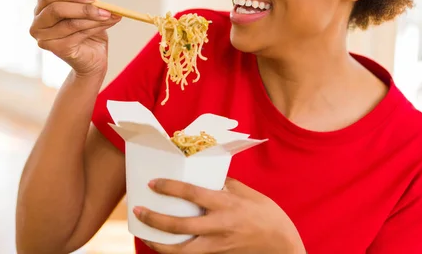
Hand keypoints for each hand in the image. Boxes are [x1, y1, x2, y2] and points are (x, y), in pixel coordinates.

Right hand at [29, 0, 120, 76]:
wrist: (93, 57)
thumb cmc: (86, 30)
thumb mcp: (82, 8)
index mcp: (40, 10)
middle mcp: (38, 25)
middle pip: (56, 9)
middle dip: (83, 7)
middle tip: (104, 7)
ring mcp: (45, 39)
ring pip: (71, 23)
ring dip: (94, 18)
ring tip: (110, 15)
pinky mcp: (57, 50)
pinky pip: (78, 35)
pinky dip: (96, 27)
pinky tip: (108, 23)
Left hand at [134, 178, 305, 253]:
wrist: (283, 245)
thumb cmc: (267, 215)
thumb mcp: (247, 193)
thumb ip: (224, 184)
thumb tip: (205, 175)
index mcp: (227, 205)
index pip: (193, 194)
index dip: (171, 187)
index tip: (154, 183)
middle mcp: (219, 227)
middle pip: (180, 226)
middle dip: (155, 219)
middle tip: (138, 210)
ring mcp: (217, 245)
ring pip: (181, 250)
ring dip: (158, 243)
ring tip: (144, 233)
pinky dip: (174, 252)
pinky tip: (163, 244)